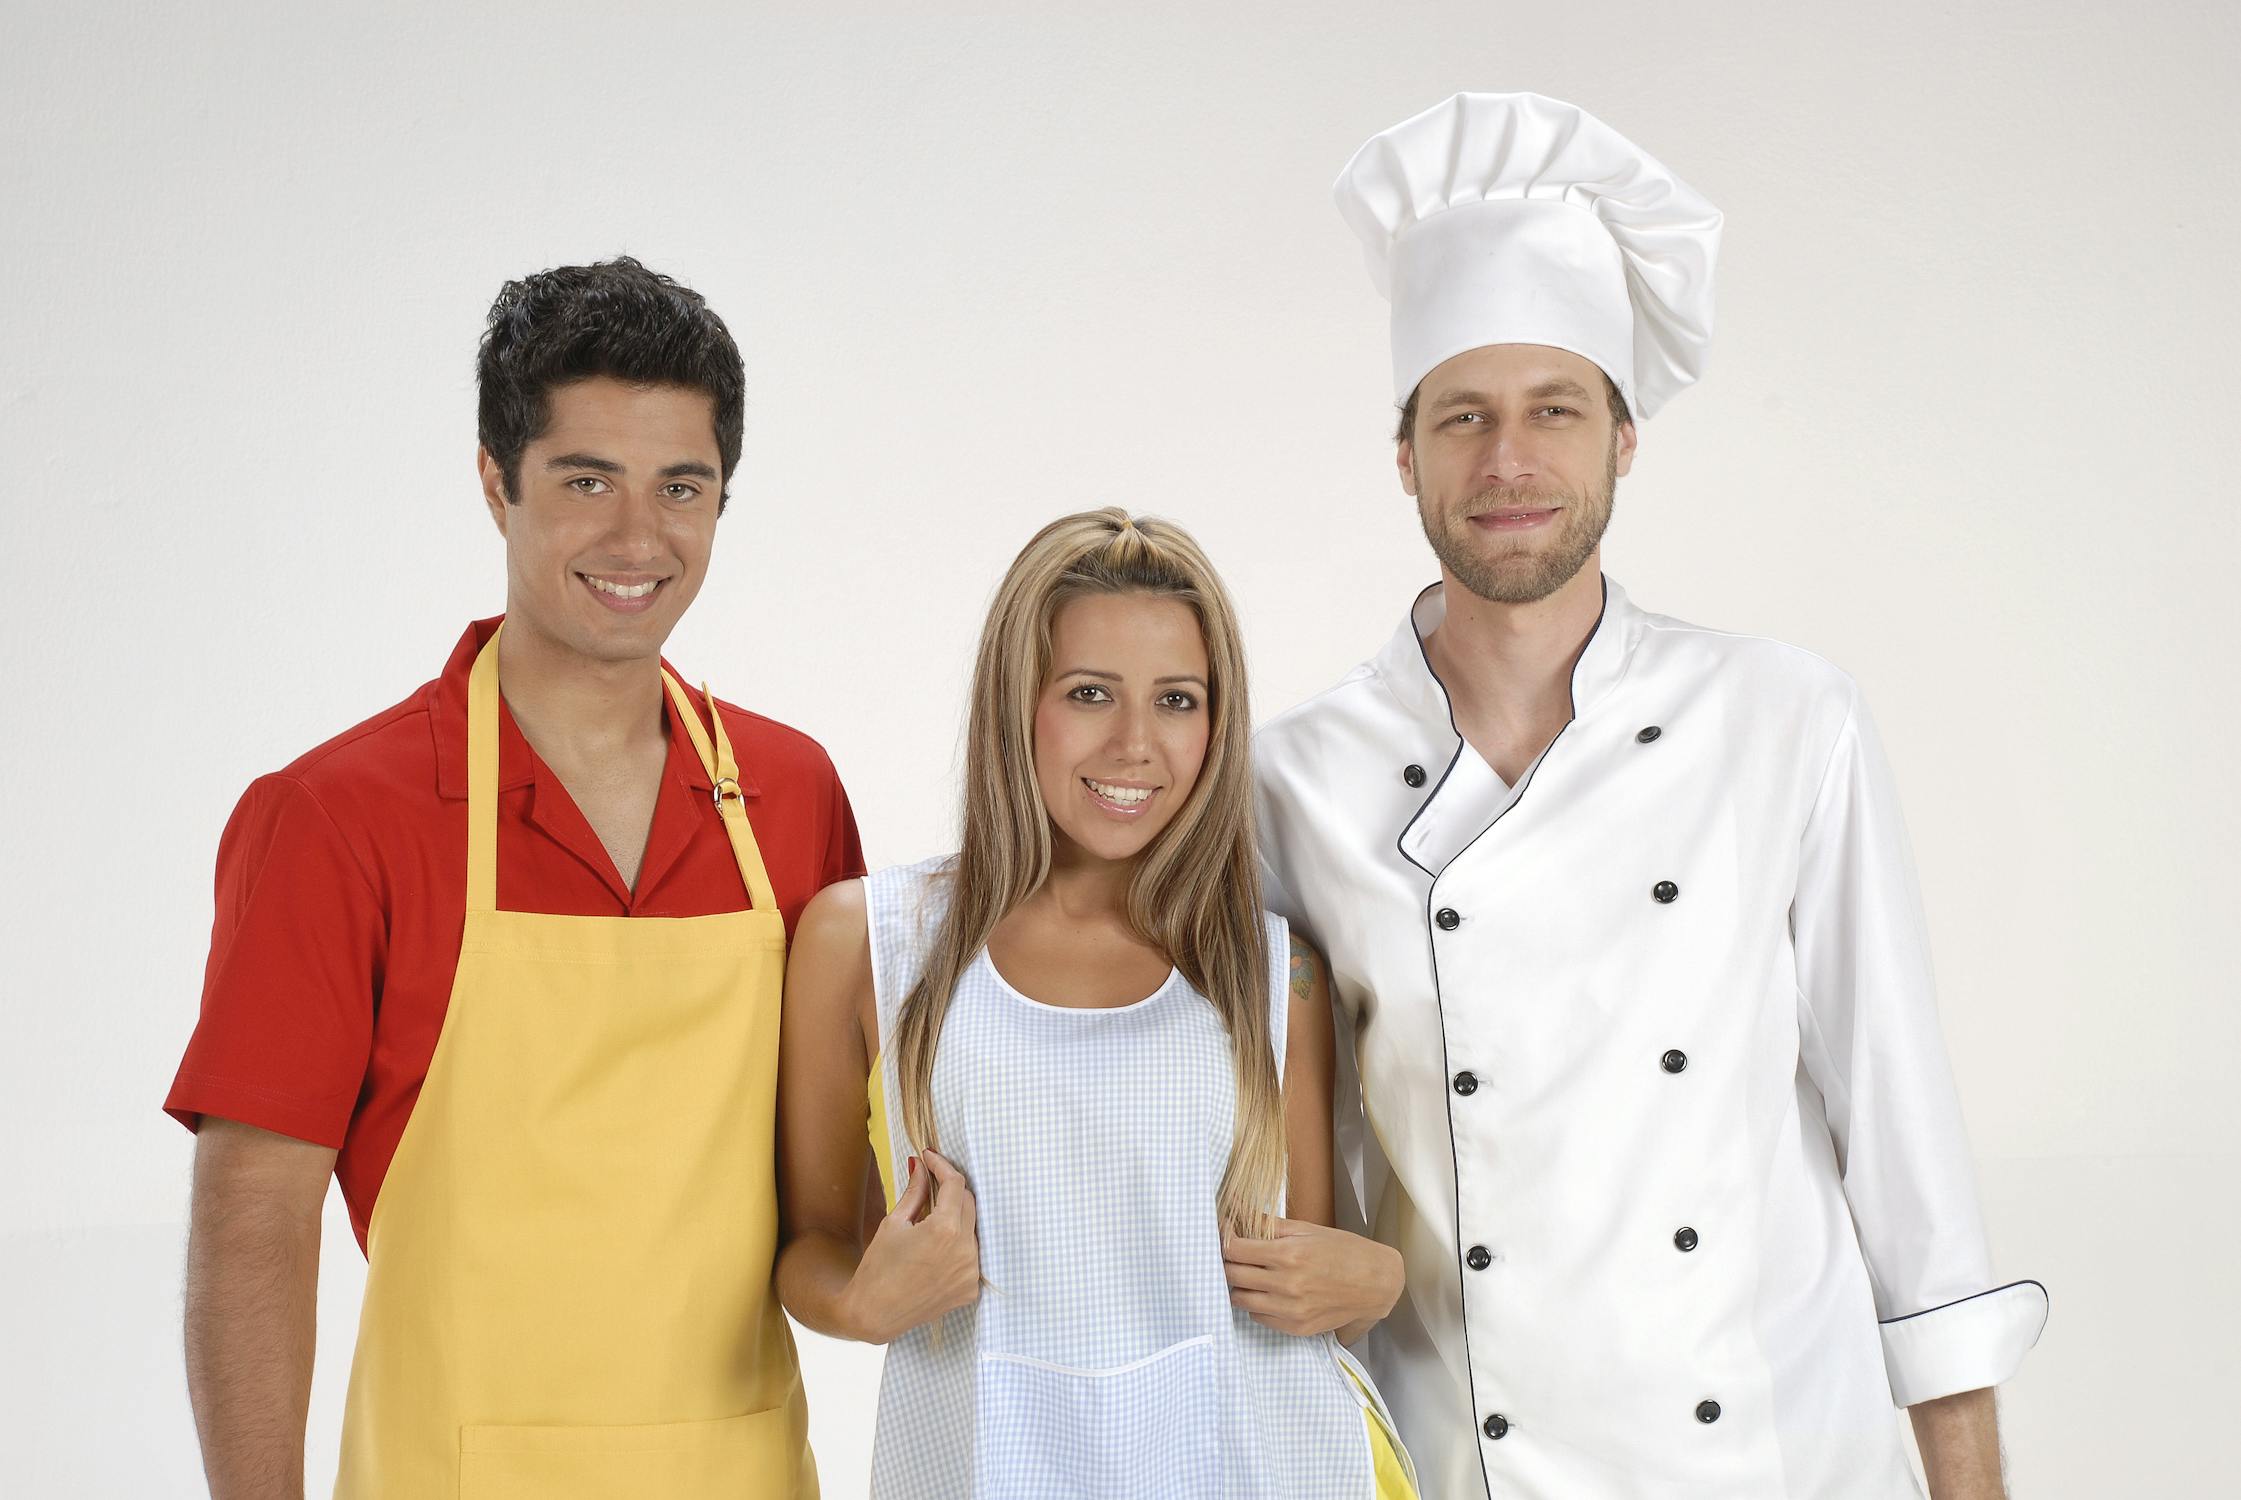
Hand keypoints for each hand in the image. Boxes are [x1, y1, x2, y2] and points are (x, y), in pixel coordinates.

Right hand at [840, 1150, 980, 1343]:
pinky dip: (958, 1246)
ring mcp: (971, 1272)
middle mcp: (965, 1250)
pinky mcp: (970, 1289)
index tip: (930, 1158)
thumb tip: (921, 1165)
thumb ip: (915, 1192)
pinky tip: (937, 1247)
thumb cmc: (878, 1267)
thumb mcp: (894, 1223)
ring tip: (931, 1220)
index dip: (942, 1166)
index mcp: (944, 1229)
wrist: (874, 1314)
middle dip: (951, 1190)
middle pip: (969, 1203)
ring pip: (972, 1229)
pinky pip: (971, 1256)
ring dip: (956, 1218)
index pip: (955, 1184)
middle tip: (930, 1184)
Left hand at [1223, 1217, 1403, 1338]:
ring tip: (1249, 1273)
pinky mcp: (1296, 1328)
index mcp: (1289, 1254)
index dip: (1224, 1239)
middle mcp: (1287, 1285)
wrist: (1377, 1284)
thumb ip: (1268, 1223)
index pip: (1234, 1249)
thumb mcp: (1307, 1229)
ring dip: (1239, 1285)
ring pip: (1240, 1300)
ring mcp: (1291, 1310)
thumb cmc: (1345, 1250)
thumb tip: (1235, 1209)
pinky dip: (1256, 1304)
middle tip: (1232, 1254)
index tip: (1224, 1233)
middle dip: (1227, 1262)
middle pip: (1232, 1275)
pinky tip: (1267, 1291)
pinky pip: (1259, 1317)